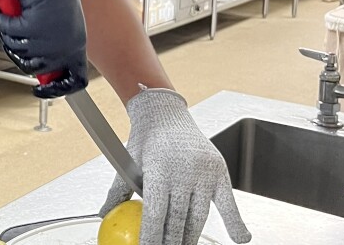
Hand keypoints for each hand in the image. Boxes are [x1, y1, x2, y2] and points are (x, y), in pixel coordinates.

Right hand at [0, 0, 87, 97]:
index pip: (74, 79)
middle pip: (36, 68)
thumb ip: (50, 44)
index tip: (41, 90)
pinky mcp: (33, 26)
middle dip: (21, 51)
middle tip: (16, 31)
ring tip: (16, 13)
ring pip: (19, 52)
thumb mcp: (54, 21)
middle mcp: (67, 43)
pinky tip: (10, 5)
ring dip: (11, 33)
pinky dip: (3, 19)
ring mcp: (50, 37)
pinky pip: (8, 34)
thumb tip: (40, 71)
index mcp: (77, 42)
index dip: (55, 88)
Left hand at [100, 88, 251, 244]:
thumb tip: (104, 214)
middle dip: (171, 242)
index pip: (155, 214)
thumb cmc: (145, 138)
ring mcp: (203, 172)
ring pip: (200, 216)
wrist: (165, 112)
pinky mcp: (219, 170)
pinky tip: (239, 238)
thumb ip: (118, 191)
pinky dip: (235, 222)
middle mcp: (183, 171)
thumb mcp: (127, 161)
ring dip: (192, 238)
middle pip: (178, 220)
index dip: (152, 238)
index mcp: (159, 170)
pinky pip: (229, 202)